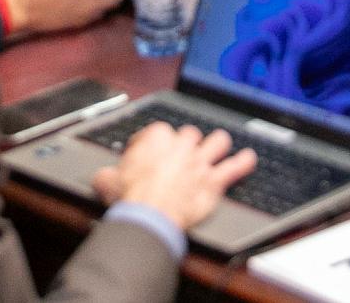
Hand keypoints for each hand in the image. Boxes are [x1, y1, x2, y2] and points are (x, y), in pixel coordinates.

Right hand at [95, 122, 254, 232]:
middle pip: (190, 134)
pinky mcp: (213, 181)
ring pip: (217, 142)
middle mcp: (182, 145)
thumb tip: (100, 177)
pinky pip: (234, 168)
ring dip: (218, 144)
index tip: (149, 154)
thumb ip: (106, 174)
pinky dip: (243, 163)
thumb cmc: (130, 198)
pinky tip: (249, 160)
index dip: (153, 144)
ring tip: (218, 146)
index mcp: (157, 138)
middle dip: (187, 143)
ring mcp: (200, 161)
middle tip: (182, 154)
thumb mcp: (107, 181)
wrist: (149, 216)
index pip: (158, 132)